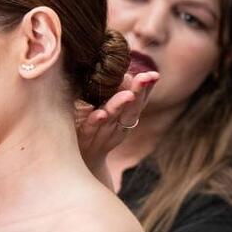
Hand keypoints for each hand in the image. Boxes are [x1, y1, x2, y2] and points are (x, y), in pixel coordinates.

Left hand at [75, 71, 158, 187]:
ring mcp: (103, 134)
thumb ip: (115, 92)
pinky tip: (101, 114)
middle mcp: (118, 126)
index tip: (154, 75)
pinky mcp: (86, 139)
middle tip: (145, 78)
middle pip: (131, 108)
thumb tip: (124, 70)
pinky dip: (97, 121)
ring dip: (121, 106)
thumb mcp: (105, 108)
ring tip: (128, 95)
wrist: (77, 161)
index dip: (147, 89)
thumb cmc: (93, 129)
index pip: (139, 100)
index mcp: (124, 117)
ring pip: (114, 118)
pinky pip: (92, 129)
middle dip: (140, 93)